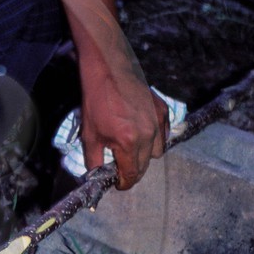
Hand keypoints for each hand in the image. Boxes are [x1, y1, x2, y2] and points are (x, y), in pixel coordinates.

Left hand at [79, 69, 169, 190]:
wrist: (108, 69)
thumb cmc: (96, 100)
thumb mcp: (89, 134)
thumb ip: (94, 160)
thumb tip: (97, 176)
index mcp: (128, 142)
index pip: (132, 174)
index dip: (124, 183)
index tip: (118, 183)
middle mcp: (147, 134)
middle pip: (145, 166)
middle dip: (132, 170)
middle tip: (120, 167)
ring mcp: (158, 122)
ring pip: (157, 152)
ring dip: (145, 155)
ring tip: (130, 148)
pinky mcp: (163, 110)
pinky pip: (164, 134)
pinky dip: (155, 139)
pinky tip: (142, 133)